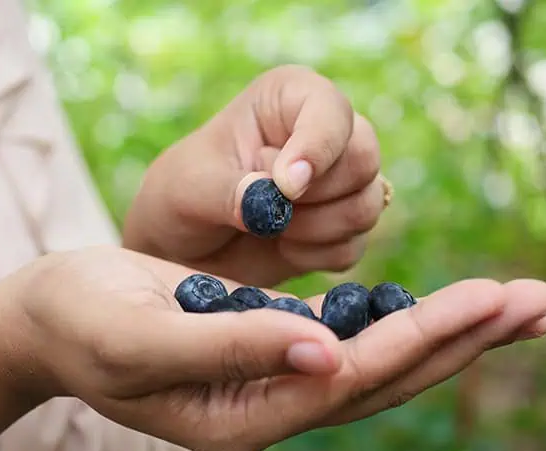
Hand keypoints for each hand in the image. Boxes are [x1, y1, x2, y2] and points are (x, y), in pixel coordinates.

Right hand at [6, 246, 545, 450]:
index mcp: (234, 419)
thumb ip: (233, 344)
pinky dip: (397, 319)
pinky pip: (345, 340)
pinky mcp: (265, 346)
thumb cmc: (80, 321)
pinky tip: (441, 306)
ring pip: (372, 362)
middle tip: (537, 303)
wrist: (47, 315)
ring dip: (442, 330)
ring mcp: (266, 381)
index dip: (415, 341)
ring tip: (512, 304)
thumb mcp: (142, 335)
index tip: (484, 303)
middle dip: (458, 340)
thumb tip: (328, 349)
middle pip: (379, 381)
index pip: (344, 384)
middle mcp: (262, 409)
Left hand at [124, 64, 385, 286]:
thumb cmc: (180, 197)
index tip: (287, 186)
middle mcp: (324, 133)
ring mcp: (339, 182)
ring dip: (312, 230)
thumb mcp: (190, 187)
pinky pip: (352, 247)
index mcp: (289, 98)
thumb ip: (230, 191)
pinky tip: (280, 247)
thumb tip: (273, 204)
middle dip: (315, 196)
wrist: (181, 248)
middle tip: (266, 209)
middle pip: (363, 159)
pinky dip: (314, 256)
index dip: (317, 149)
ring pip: (365, 206)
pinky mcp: (342, 227)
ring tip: (265, 227)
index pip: (331, 111)